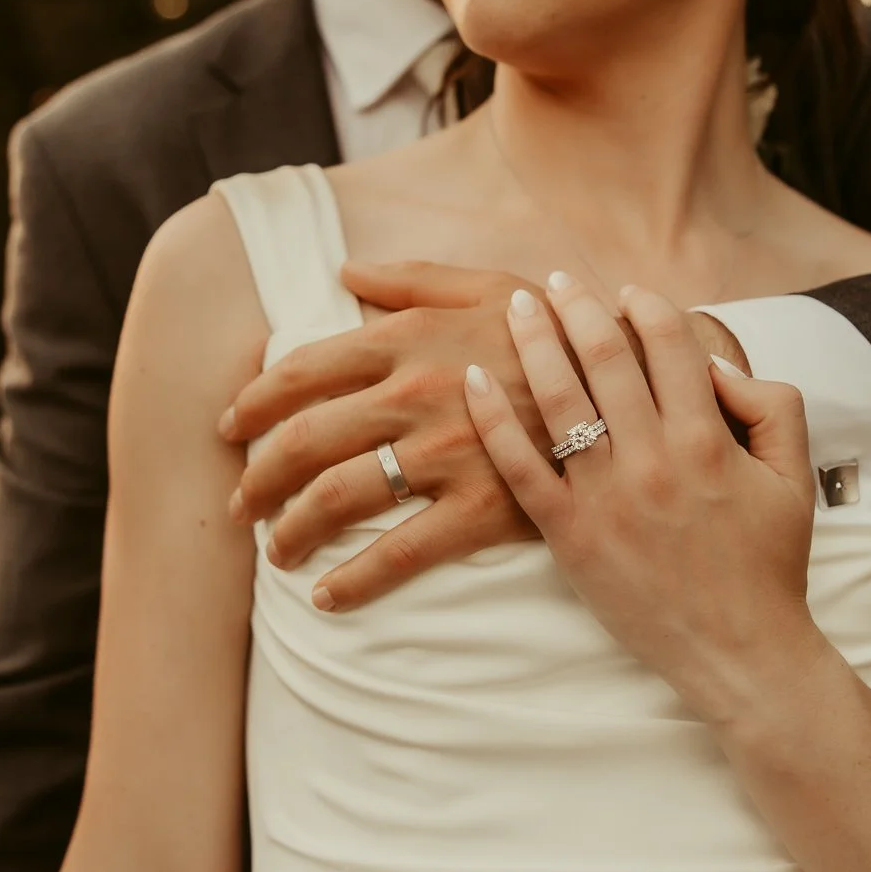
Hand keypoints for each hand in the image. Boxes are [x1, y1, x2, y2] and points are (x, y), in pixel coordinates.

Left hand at [221, 260, 547, 611]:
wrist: (640, 384)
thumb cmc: (563, 333)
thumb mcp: (493, 285)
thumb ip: (415, 280)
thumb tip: (348, 275)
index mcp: (409, 338)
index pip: (303, 371)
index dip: (254, 402)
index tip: (230, 426)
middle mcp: (413, 394)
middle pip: (304, 441)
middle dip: (258, 478)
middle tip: (240, 505)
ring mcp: (445, 453)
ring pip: (338, 496)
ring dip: (291, 530)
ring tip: (274, 554)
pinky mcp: (482, 507)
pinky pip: (399, 552)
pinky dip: (352, 580)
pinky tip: (326, 597)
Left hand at [464, 273, 823, 729]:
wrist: (741, 652)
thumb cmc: (769, 565)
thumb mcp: (795, 477)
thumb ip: (771, 406)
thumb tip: (714, 366)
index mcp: (707, 439)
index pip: (668, 345)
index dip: (646, 307)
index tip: (627, 290)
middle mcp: (652, 458)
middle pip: (604, 357)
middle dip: (578, 307)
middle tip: (556, 280)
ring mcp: (605, 496)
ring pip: (558, 398)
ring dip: (534, 342)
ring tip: (517, 306)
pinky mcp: (569, 535)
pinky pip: (520, 467)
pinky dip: (493, 420)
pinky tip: (473, 381)